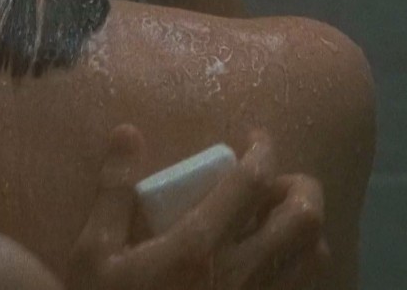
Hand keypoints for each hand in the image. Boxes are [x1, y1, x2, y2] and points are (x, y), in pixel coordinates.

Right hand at [66, 125, 329, 289]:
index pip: (252, 181)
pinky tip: (270, 262)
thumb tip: (128, 132)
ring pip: (313, 258)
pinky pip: (298, 289)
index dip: (262, 149)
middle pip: (304, 218)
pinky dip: (299, 267)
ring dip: (305, 228)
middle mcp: (240, 273)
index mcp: (199, 245)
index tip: (255, 138)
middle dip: (300, 186)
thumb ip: (114, 189)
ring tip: (276, 220)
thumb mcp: (93, 250)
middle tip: (272, 182)